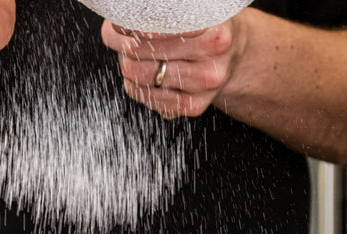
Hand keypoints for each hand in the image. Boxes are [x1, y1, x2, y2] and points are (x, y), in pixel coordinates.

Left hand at [100, 17, 242, 118]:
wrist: (231, 57)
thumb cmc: (202, 31)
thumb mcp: (188, 15)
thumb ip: (153, 16)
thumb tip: (116, 25)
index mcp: (213, 32)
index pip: (160, 28)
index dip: (133, 26)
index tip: (122, 23)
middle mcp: (212, 59)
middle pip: (142, 52)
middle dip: (126, 45)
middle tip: (126, 40)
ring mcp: (204, 85)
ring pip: (141, 77)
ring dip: (129, 66)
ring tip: (135, 58)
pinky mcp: (194, 106)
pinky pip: (149, 98)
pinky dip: (137, 87)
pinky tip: (145, 77)